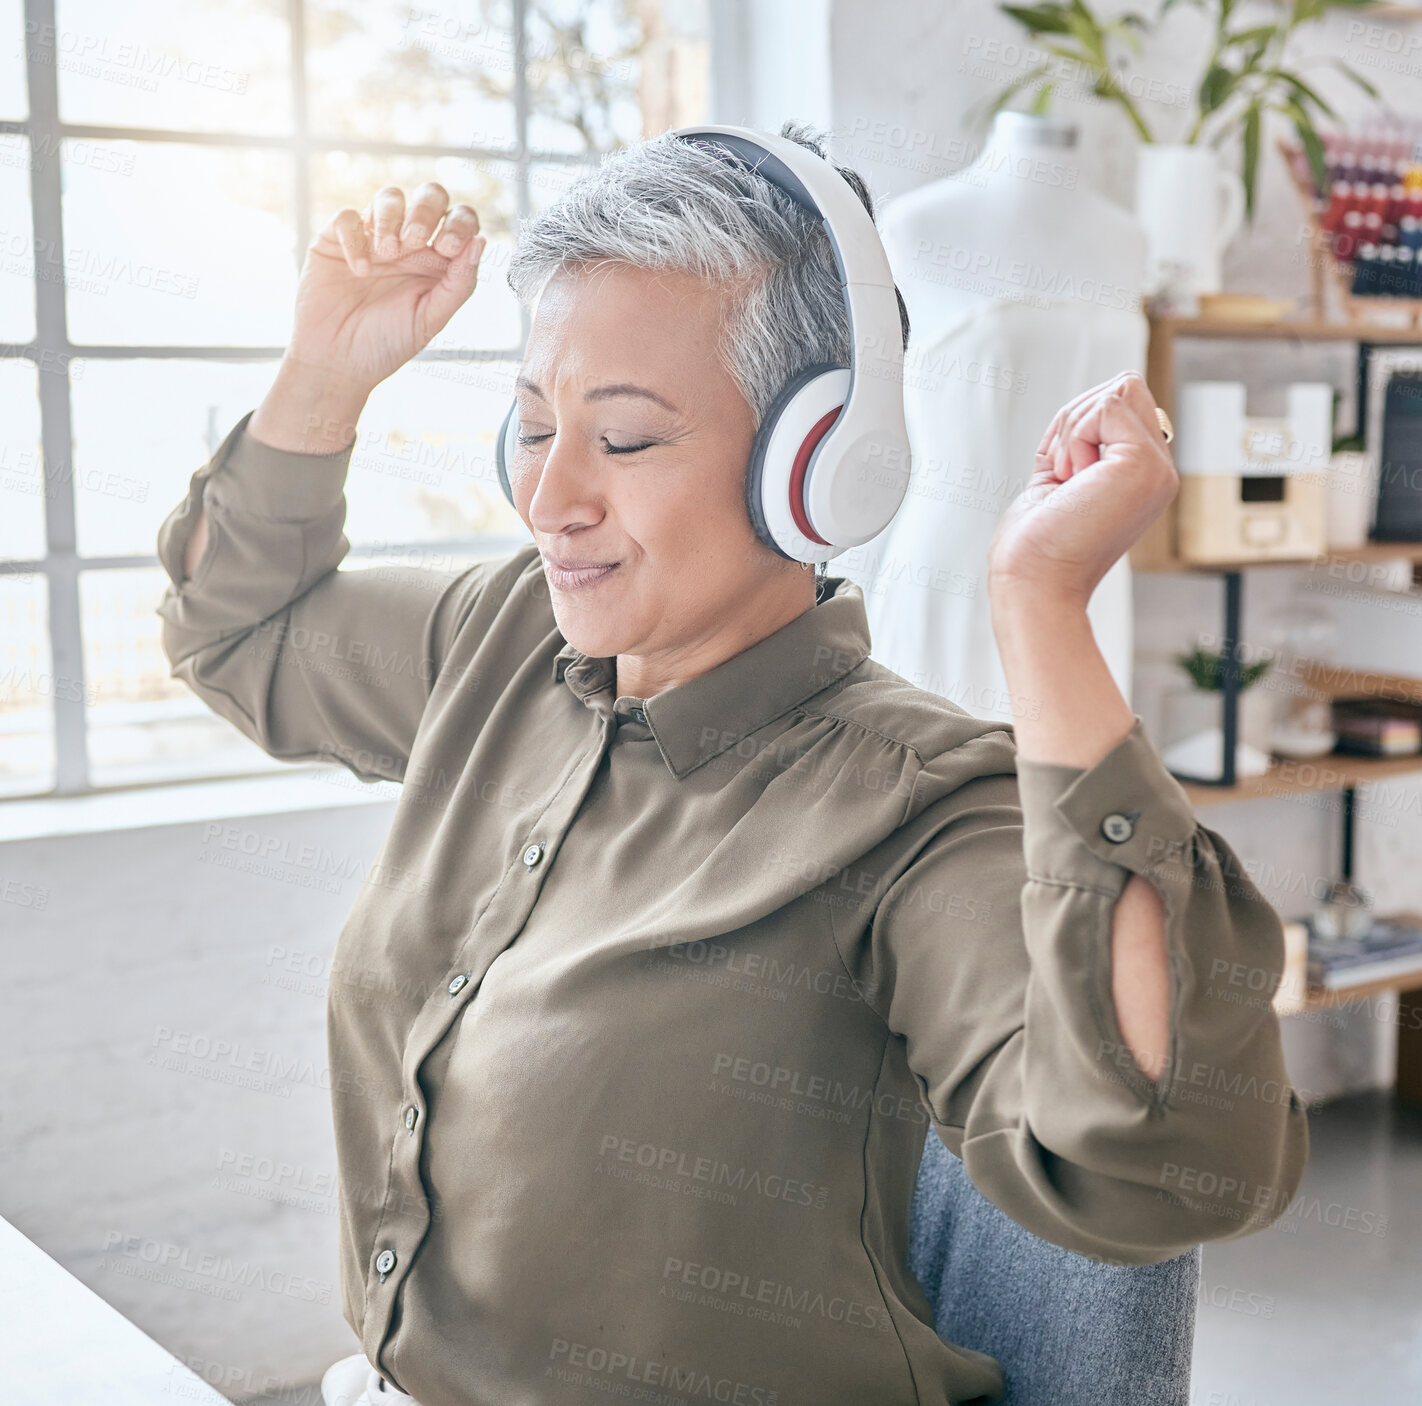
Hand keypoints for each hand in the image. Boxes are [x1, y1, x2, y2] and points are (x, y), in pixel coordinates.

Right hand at [285, 182, 487, 398]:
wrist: (338, 363)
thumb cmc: (388, 344)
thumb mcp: (430, 319)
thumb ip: (459, 284)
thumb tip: (481, 242)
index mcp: (439, 260)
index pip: (461, 220)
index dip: (460, 223)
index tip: (449, 248)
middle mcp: (409, 243)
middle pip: (430, 196)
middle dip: (426, 210)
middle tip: (415, 241)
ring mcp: (373, 238)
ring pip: (390, 196)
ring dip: (392, 217)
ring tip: (388, 252)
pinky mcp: (336, 240)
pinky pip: (349, 217)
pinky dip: (356, 237)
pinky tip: (359, 270)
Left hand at [986, 371, 1177, 611]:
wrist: (1033, 582)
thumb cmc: (1035, 543)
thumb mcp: (1060, 475)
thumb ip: (1083, 438)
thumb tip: (1103, 396)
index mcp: (1142, 476)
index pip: (1123, 403)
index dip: (1078, 425)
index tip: (1062, 476)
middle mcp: (1160, 472)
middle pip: (1126, 387)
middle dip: (1077, 421)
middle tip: (1064, 476)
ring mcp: (1158, 469)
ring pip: (1117, 392)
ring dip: (1073, 431)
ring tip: (1069, 482)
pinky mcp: (1145, 465)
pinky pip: (1106, 407)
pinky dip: (1074, 438)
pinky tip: (1072, 481)